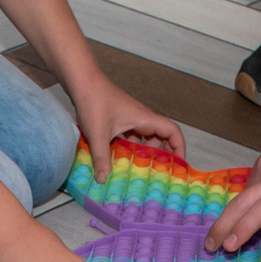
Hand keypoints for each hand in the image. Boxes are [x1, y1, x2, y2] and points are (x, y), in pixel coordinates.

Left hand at [71, 79, 185, 180]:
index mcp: (144, 119)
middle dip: (161, 154)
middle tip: (157, 172)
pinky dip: (128, 148)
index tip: (178, 164)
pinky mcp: (118, 119)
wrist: (81, 81)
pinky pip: (130, 136)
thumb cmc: (94, 101)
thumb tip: (103, 180)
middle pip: (160, 137)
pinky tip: (118, 159)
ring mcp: (129, 118)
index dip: (179, 147)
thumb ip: (101, 158)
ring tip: (137, 170)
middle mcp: (140, 118)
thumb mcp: (98, 134)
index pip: (172, 131)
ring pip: (144, 138)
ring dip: (143, 152)